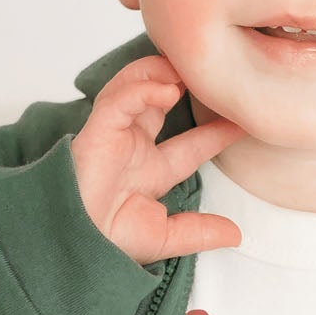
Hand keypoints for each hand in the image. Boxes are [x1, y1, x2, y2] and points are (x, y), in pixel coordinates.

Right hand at [69, 51, 247, 265]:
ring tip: (190, 71)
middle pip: (161, 103)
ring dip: (162, 76)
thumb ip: (199, 232)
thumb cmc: (105, 243)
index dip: (216, 132)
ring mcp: (115, 135)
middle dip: (184, 85)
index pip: (190, 145)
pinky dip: (142, 89)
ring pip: (137, 89)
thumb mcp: (163, 238)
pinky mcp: (98, 129)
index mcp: (149, 172)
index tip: (243, 121)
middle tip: (214, 75)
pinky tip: (167, 89)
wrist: (72, 242)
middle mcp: (133, 148)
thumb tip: (235, 235)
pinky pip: (120, 99)